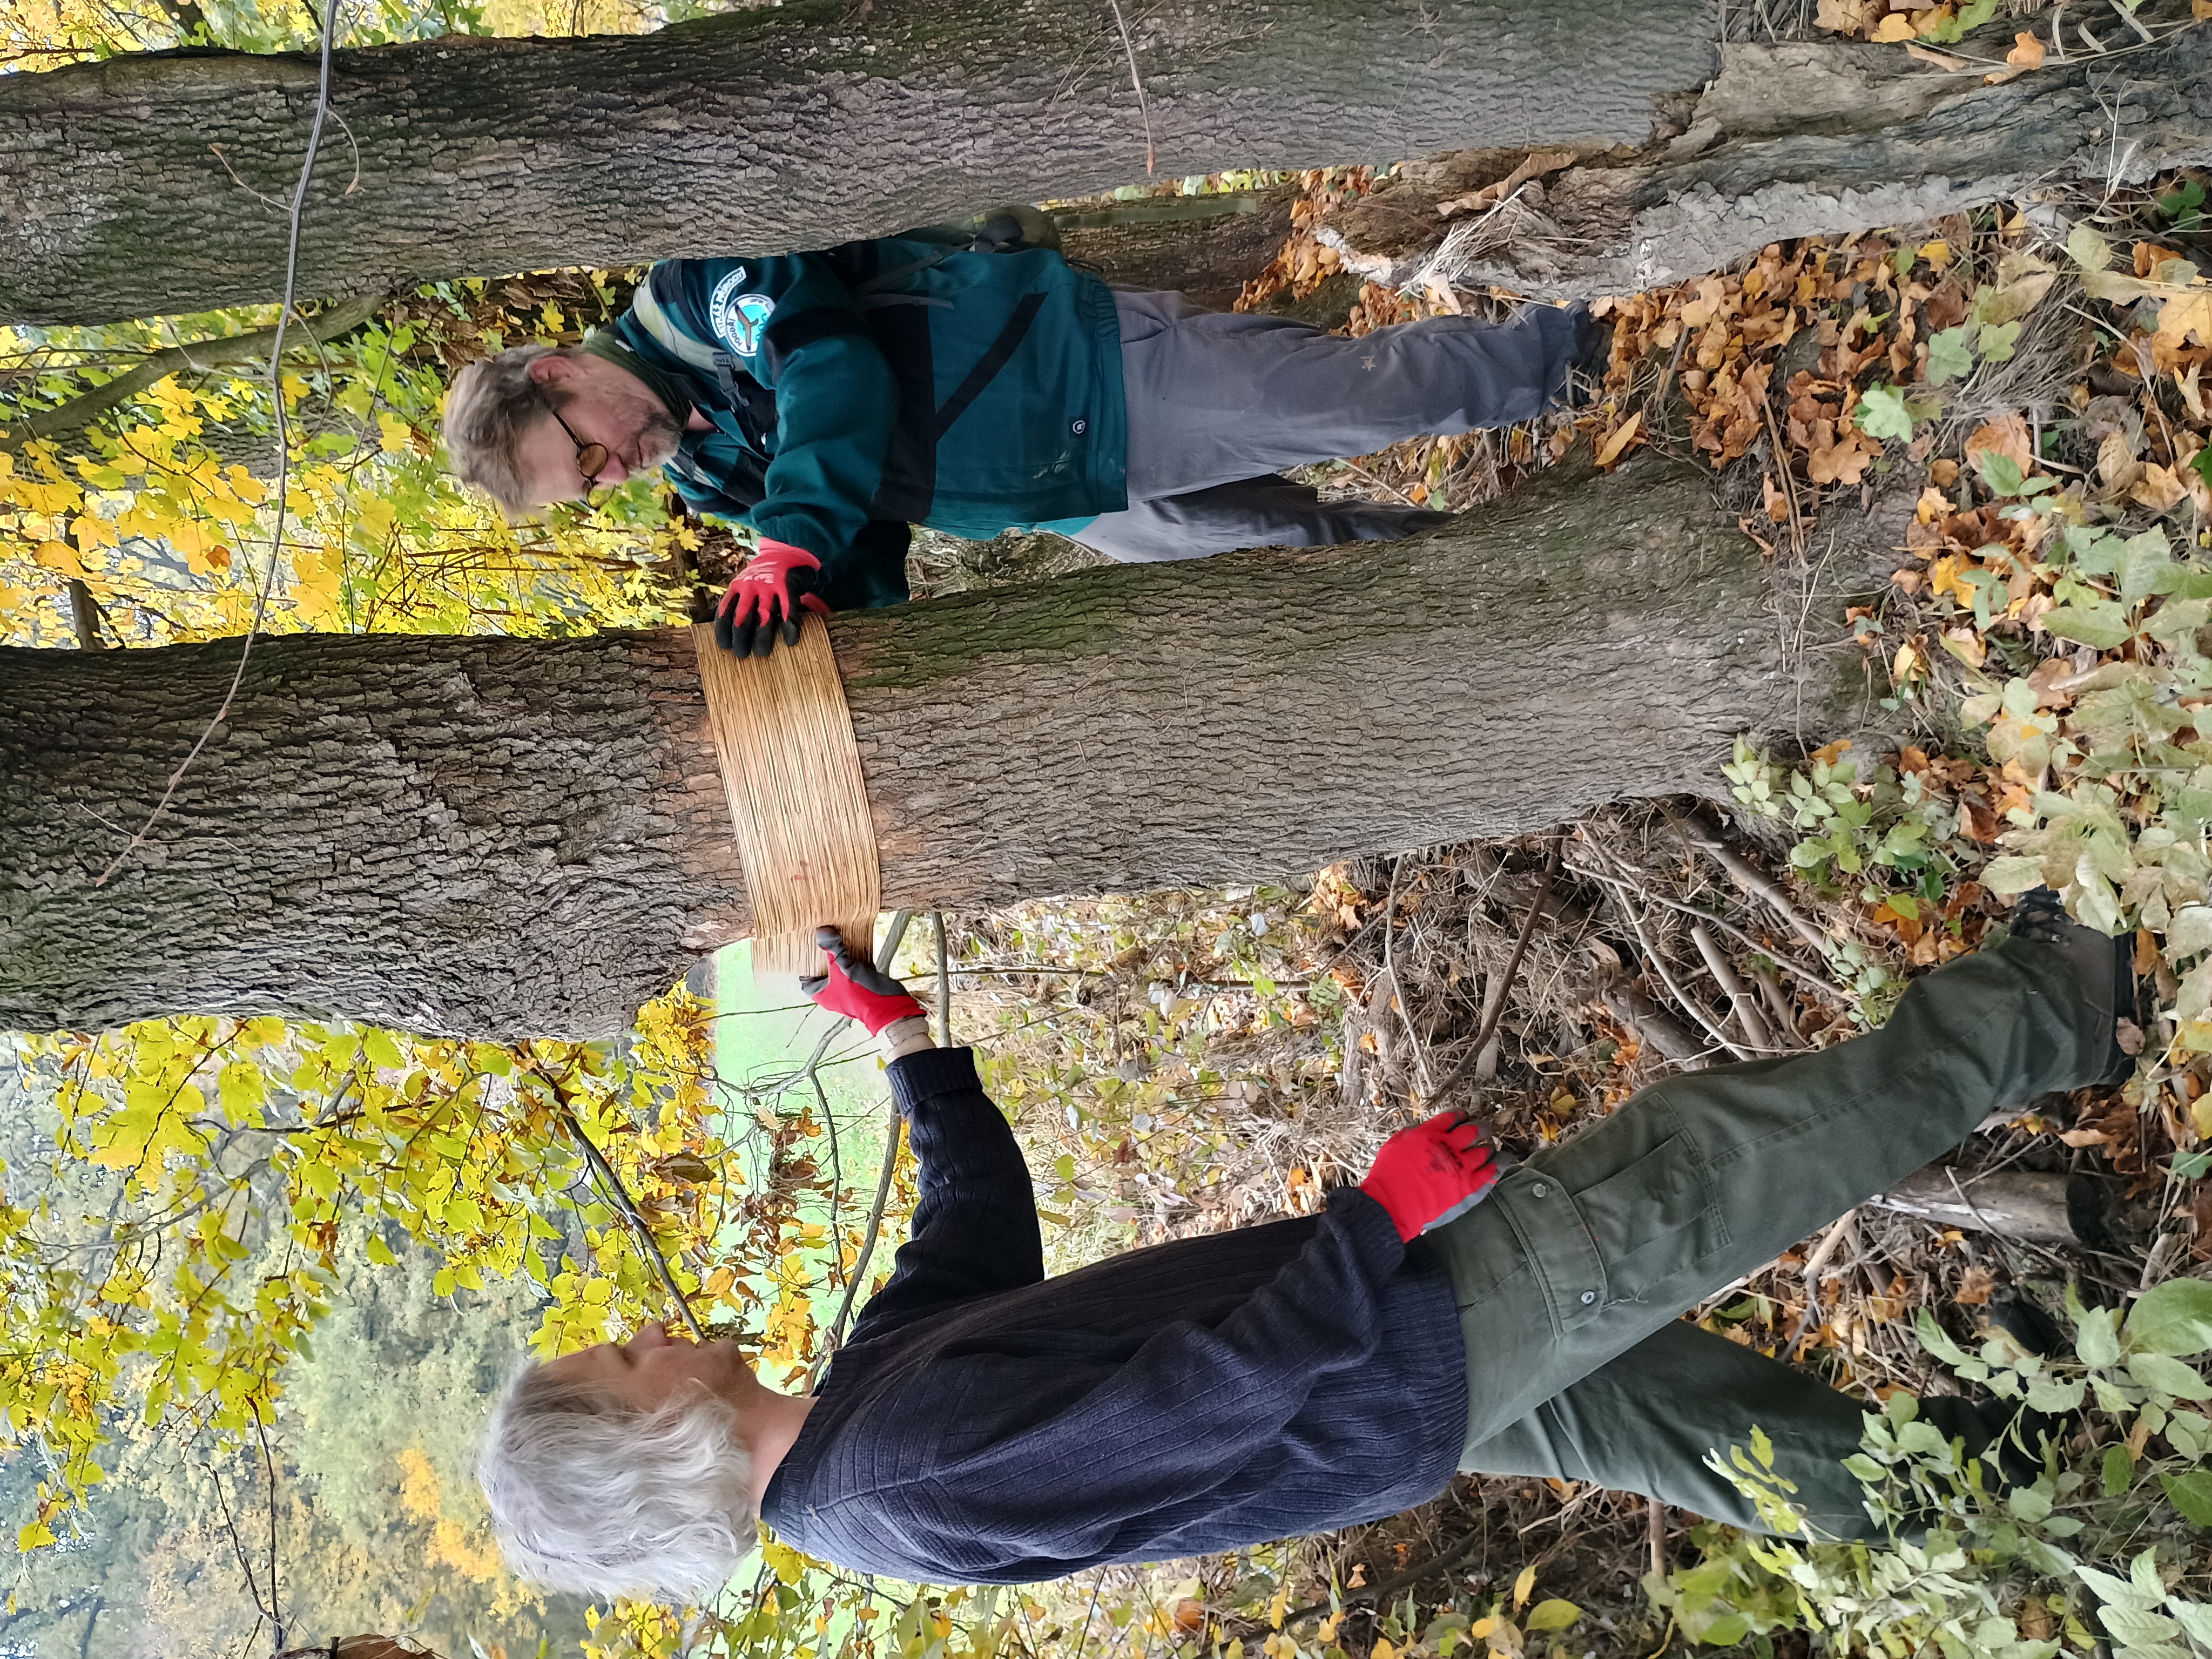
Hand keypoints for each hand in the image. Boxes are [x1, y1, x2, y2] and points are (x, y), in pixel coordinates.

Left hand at [715, 538, 830, 657]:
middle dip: (740, 639)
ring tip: (763, 652)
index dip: (723, 632)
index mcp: (736, 588)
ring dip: (762, 637)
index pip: (724, 613)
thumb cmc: (762, 578)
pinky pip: (789, 610)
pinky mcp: (788, 586)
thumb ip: (732, 603)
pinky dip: (789, 627)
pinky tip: (790, 640)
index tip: (725, 647)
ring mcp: (769, 586)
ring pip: (763, 617)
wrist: (786, 553)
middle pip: (741, 618)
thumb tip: (708, 626)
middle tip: (742, 655)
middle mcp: (750, 587)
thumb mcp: (742, 585)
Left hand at [799, 925, 924, 1035]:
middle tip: (823, 939)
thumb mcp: (843, 967)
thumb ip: (833, 949)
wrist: (889, 1005)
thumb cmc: (861, 992)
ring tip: (838, 937)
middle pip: (824, 972)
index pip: (806, 980)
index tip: (807, 950)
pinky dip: (855, 958)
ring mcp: (848, 989)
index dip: (805, 966)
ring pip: (840, 969)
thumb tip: (821, 931)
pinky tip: (856, 944)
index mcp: (823, 994)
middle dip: (824, 956)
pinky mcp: (862, 984)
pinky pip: (855, 969)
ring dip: (841, 955)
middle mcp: (833, 993)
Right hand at [1359, 1111, 1499, 1241]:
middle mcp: (1449, 1146)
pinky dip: (1496, 1167)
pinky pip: (1490, 1174)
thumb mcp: (1396, 1144)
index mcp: (1430, 1133)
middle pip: (1474, 1131)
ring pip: (1485, 1151)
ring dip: (1488, 1148)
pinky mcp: (1468, 1187)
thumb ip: (1414, 1134)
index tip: (1464, 1118)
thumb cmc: (1389, 1176)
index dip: (1460, 1116)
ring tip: (1489, 1149)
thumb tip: (1424, 1131)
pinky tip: (1499, 1164)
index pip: (1452, 1117)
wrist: (1393, 1203)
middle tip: (1483, 1131)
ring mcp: (1461, 1167)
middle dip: (1480, 1129)